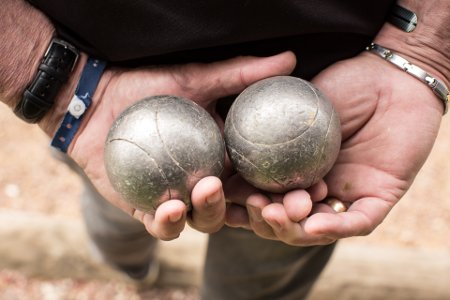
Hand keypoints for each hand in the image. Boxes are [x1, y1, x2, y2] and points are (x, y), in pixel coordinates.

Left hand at [65, 52, 295, 239]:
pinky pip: (162, 226)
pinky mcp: (147, 212)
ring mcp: (180, 199)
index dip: (285, 189)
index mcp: (224, 159)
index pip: (261, 179)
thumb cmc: (146, 87)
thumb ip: (240, 75)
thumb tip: (290, 60)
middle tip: (267, 204)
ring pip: (205, 221)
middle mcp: (207, 183)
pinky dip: (168, 222)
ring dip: (211, 213)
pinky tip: (171, 206)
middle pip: (241, 208)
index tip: (304, 188)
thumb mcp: (196, 77)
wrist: (94, 98)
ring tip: (207, 190)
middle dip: (260, 215)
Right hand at [225, 52, 442, 245]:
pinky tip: (312, 226)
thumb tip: (219, 143)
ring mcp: (345, 196)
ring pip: (315, 229)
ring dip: (292, 228)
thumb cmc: (344, 83)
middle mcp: (316, 189)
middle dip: (265, 219)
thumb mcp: (294, 102)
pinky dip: (333, 228)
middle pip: (284, 219)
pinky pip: (357, 222)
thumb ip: (264, 124)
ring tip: (276, 213)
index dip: (239, 202)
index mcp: (294, 172)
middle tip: (257, 205)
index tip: (219, 195)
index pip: (260, 195)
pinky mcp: (378, 198)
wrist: (391, 74)